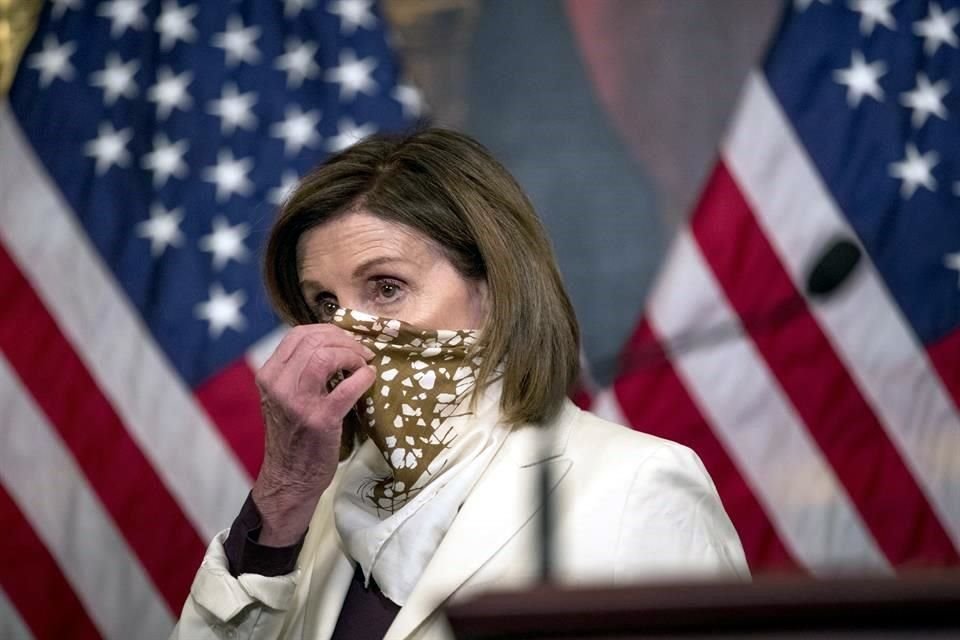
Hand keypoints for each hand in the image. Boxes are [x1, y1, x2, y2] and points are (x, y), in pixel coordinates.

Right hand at [251, 324, 375, 545]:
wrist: (289, 478)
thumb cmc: (293, 435)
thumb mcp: (284, 397)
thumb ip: (298, 370)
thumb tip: (333, 342)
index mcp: (268, 376)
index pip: (298, 334)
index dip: (329, 331)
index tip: (347, 341)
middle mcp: (278, 385)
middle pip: (314, 340)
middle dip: (345, 340)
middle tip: (362, 352)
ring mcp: (297, 402)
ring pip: (325, 355)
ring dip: (352, 354)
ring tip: (363, 364)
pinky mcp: (320, 420)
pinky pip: (347, 387)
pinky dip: (363, 377)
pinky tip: (369, 378)